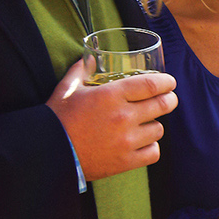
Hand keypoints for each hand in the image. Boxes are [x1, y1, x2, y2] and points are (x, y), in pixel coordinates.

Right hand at [46, 58, 176, 179]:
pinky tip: (143, 143)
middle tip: (169, 99)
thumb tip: (89, 57)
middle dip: (169, 99)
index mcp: (111, 95)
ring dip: (155, 124)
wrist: (49, 153)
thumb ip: (81, 69)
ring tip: (147, 123)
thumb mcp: (68, 88)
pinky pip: (154, 152)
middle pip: (163, 105)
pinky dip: (151, 147)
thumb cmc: (57, 118)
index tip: (169, 82)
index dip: (166, 82)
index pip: (151, 84)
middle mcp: (124, 117)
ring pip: (158, 129)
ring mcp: (127, 141)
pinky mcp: (126, 161)